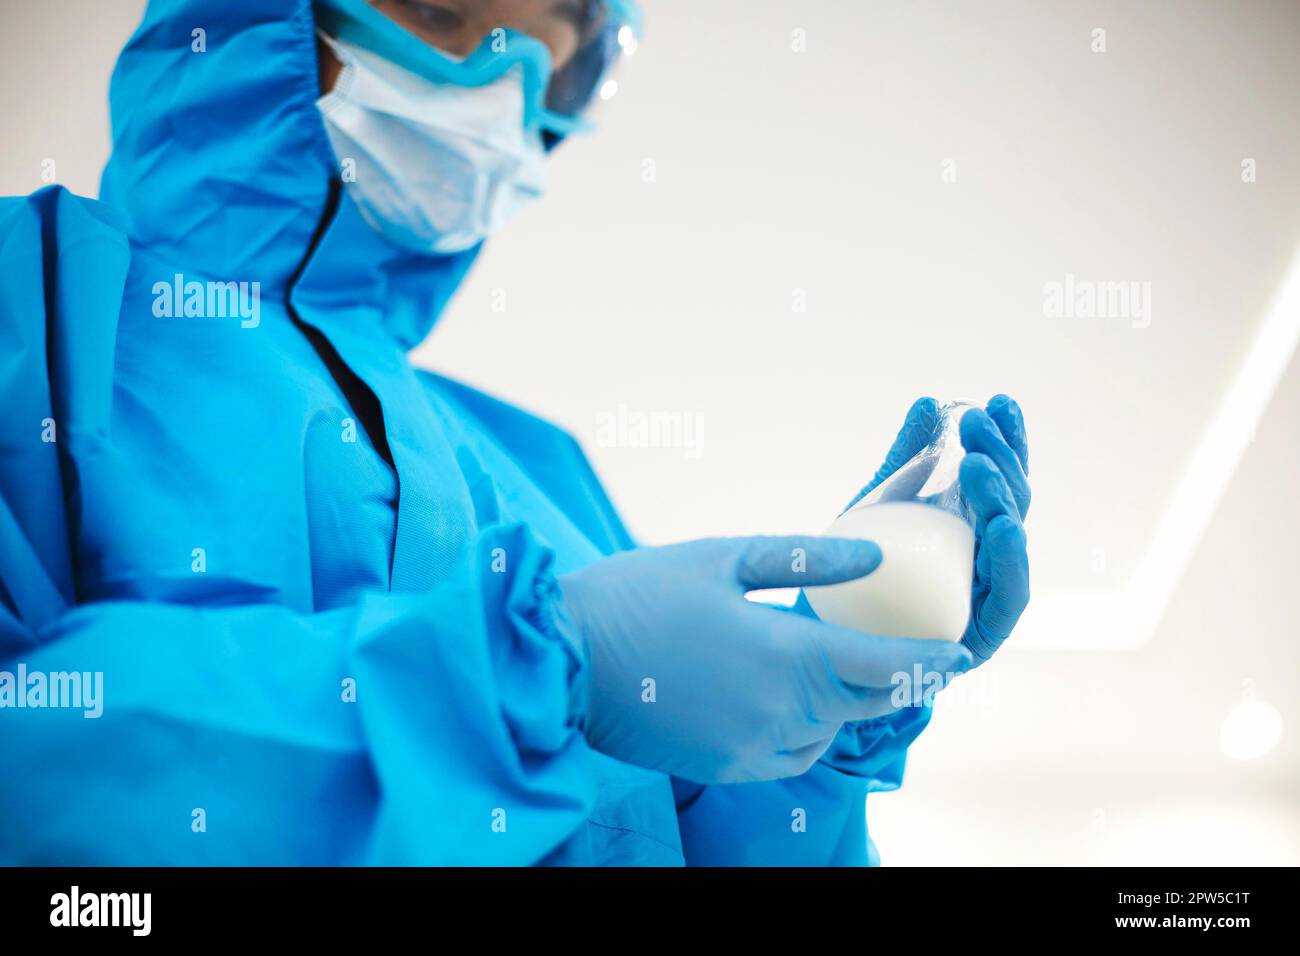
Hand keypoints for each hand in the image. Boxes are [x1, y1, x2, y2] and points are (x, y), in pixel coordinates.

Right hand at [559, 536, 973, 783]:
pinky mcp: (725, 768)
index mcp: (785, 657)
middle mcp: (778, 715)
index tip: (959, 650)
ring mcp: (750, 749)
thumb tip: (874, 558)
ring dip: (843, 703)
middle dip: (893, 680)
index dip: (928, 659)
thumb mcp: (722, 557)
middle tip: (911, 655)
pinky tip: (784, 695)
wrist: (561, 660)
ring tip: (839, 666)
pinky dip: (803, 728)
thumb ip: (806, 559)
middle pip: (863, 704)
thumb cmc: (638, 594)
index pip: (884, 665)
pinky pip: (788, 754)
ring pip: (828, 732)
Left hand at [843, 395, 1030, 666]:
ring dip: (1003, 500)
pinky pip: (1007, 596)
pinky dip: (1009, 559)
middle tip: (979, 424)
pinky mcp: (983, 636)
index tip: (999, 402)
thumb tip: (928, 402)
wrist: (829, 649)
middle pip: (1012, 503)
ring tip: (982, 466)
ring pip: (1012, 542)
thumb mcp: (878, 510)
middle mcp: (988, 560)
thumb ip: (906, 462)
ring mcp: (988, 597)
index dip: (1007, 441)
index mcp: (972, 527)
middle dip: (1002, 459)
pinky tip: (1002, 526)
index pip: (1000, 477)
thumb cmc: (858, 576)